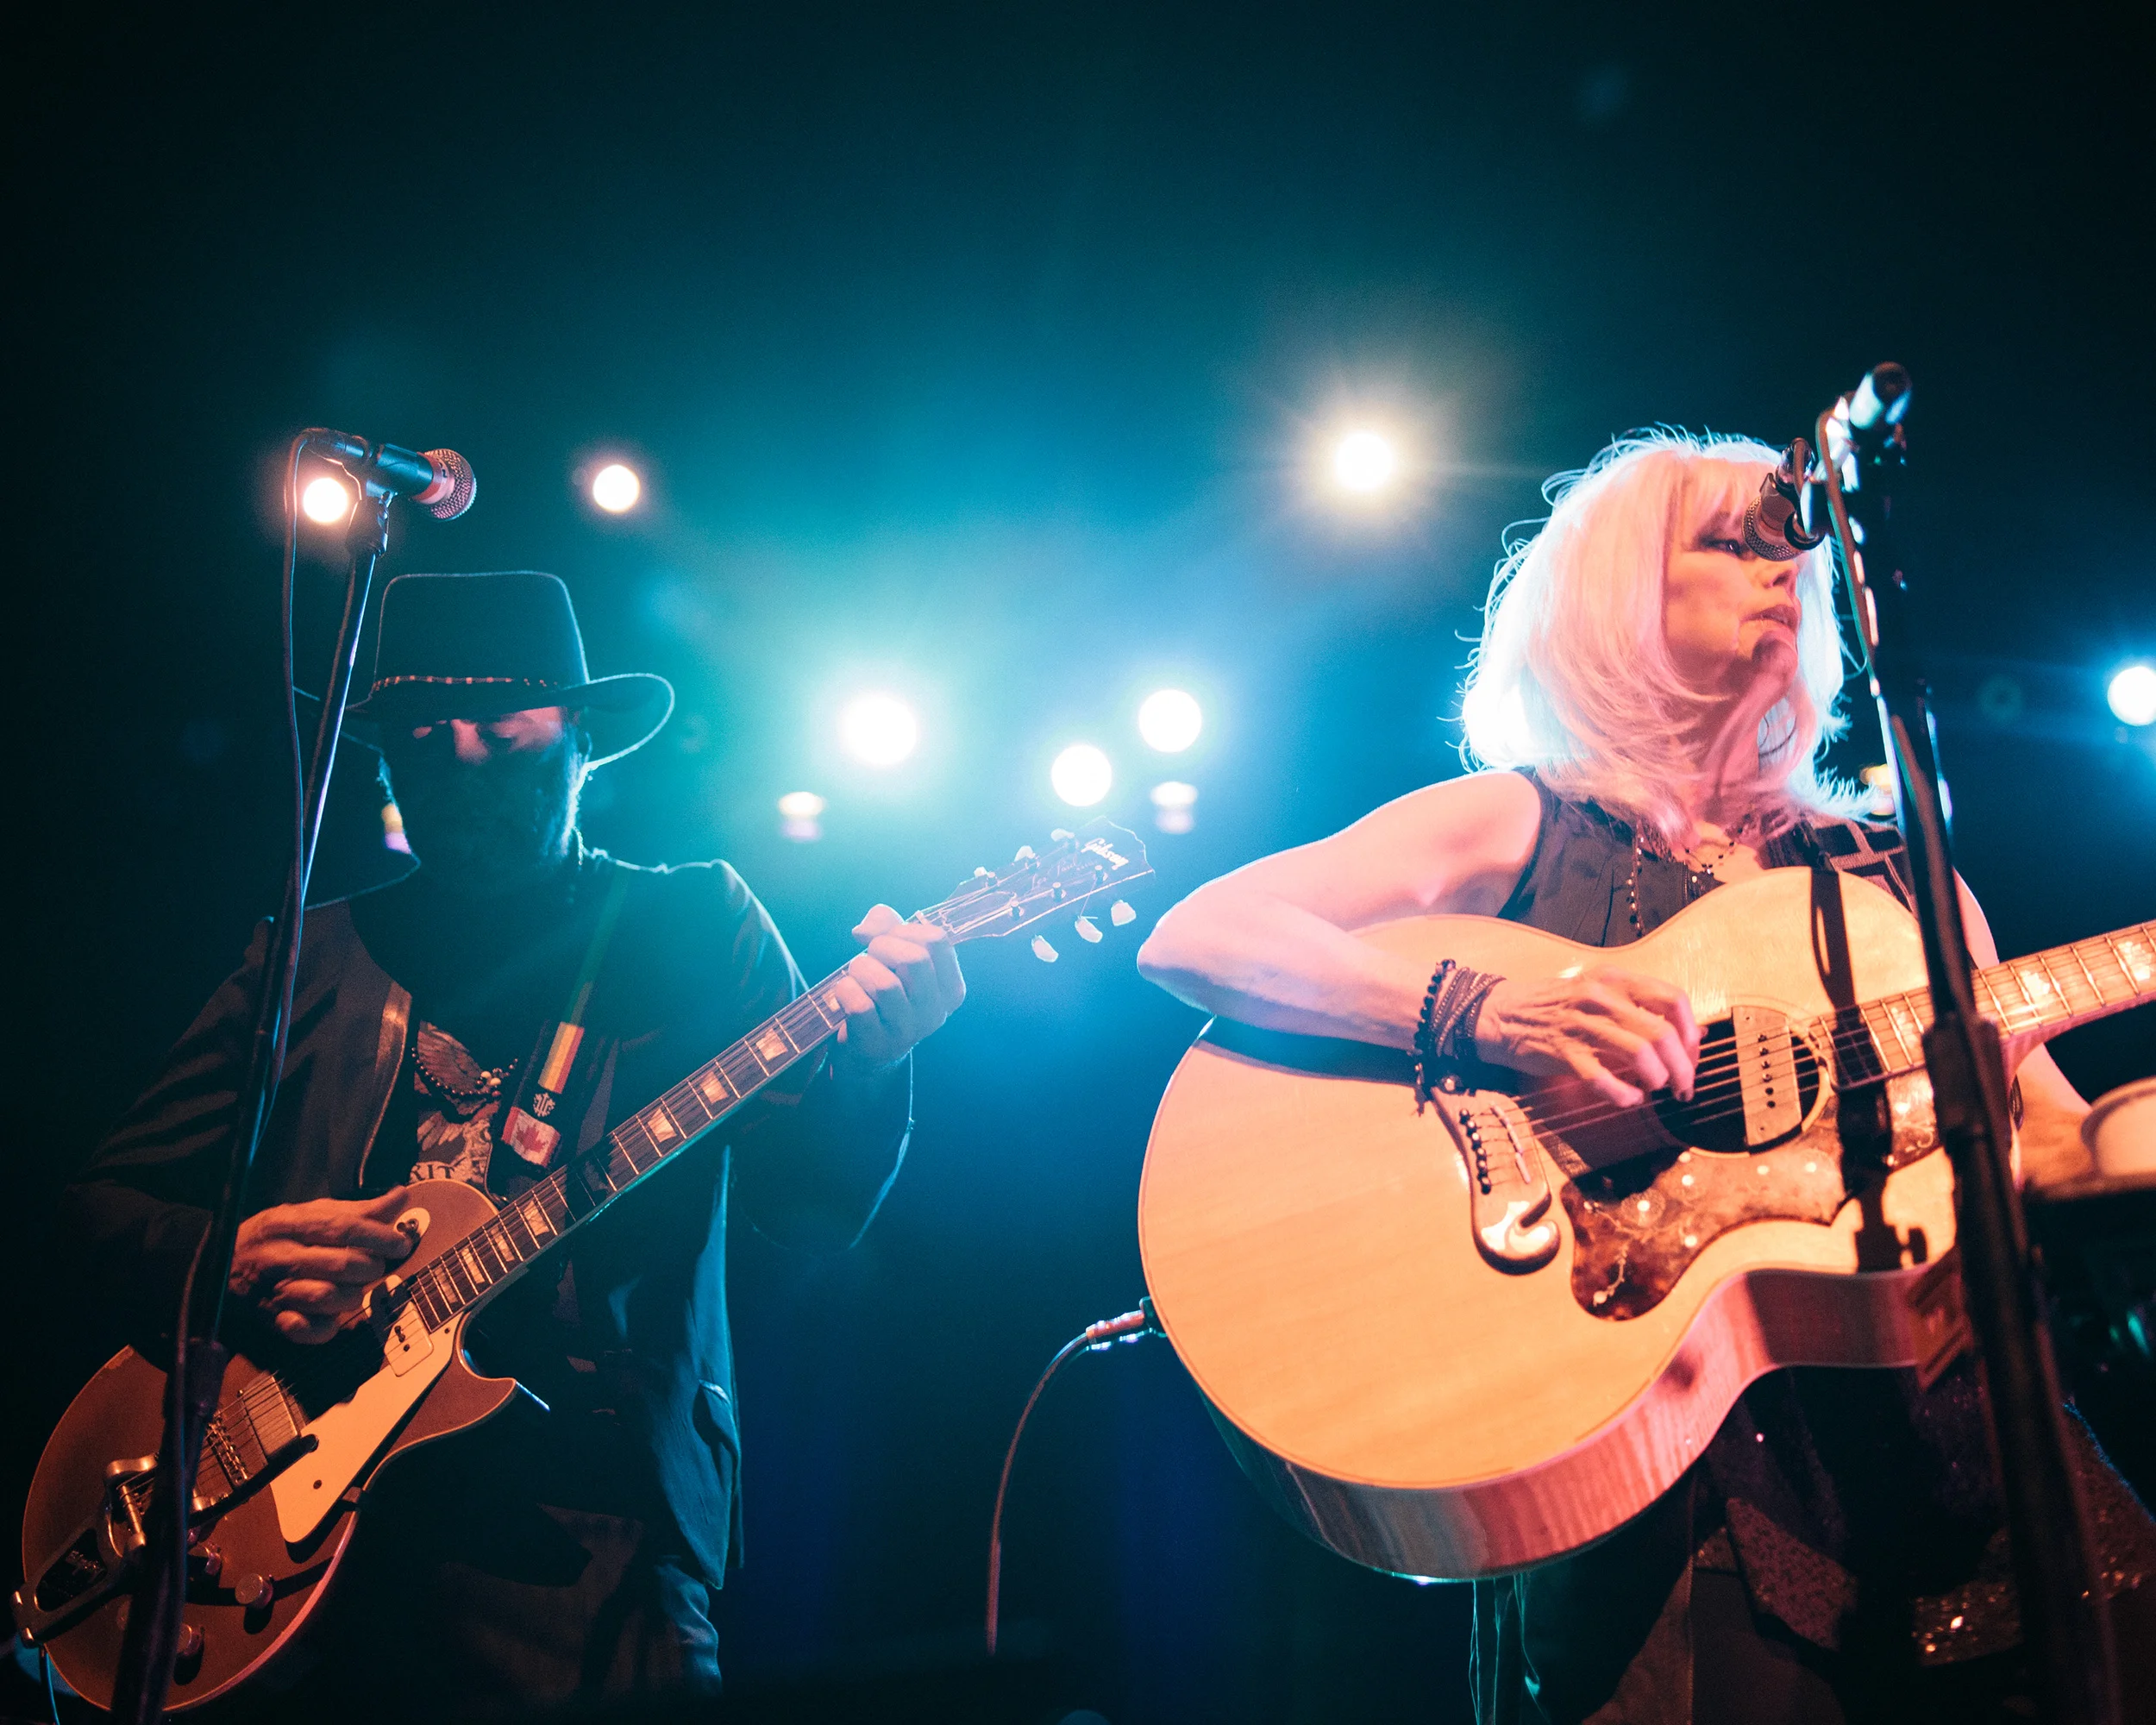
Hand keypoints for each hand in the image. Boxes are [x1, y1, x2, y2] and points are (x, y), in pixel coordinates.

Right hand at [229, 1188, 414, 1343]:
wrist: (218, 1264)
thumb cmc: (275, 1235)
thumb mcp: (309, 1213)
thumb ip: (356, 1209)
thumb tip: (399, 1197)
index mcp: (291, 1224)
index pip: (344, 1228)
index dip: (379, 1236)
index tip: (402, 1243)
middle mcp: (281, 1256)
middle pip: (341, 1264)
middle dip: (369, 1267)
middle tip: (374, 1266)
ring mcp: (274, 1290)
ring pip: (328, 1297)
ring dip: (352, 1295)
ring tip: (353, 1288)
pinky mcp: (271, 1319)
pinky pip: (306, 1330)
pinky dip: (326, 1327)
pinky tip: (332, 1316)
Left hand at [828, 905, 966, 1073]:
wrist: (869, 1049)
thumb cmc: (885, 994)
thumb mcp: (896, 957)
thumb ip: (887, 927)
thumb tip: (863, 931)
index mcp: (951, 989)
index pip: (937, 941)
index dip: (905, 930)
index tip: (889, 938)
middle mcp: (936, 1012)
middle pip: (915, 959)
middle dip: (882, 946)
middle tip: (870, 955)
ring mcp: (908, 1031)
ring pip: (884, 984)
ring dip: (860, 969)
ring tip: (856, 975)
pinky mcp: (877, 1043)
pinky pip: (859, 1005)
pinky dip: (845, 990)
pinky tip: (845, 992)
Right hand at [1472, 967, 1700, 1109]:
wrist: (1499, 1013)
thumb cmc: (1554, 1006)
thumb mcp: (1597, 992)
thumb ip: (1636, 1008)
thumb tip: (1689, 1035)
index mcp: (1615, 979)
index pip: (1673, 999)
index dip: (1691, 1033)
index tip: (1692, 1055)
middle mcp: (1601, 997)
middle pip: (1662, 1033)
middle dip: (1683, 1067)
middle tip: (1684, 1087)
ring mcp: (1581, 1025)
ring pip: (1640, 1054)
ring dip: (1658, 1079)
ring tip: (1656, 1090)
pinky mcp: (1563, 1053)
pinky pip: (1604, 1078)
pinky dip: (1624, 1094)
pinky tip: (1629, 1099)